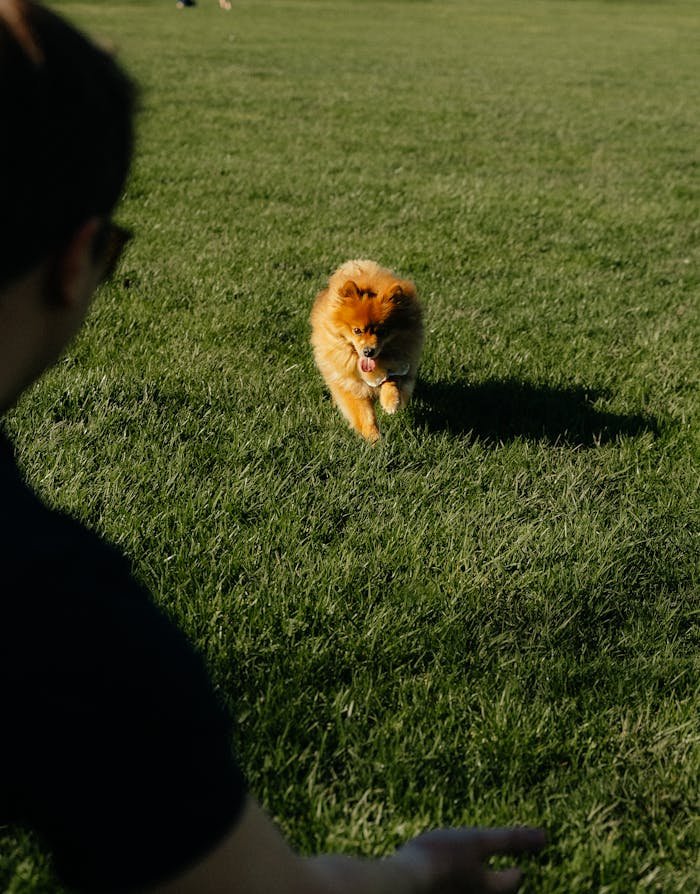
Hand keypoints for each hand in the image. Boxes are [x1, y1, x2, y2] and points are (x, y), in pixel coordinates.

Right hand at [392, 826, 545, 892]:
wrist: (401, 884)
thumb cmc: (440, 859)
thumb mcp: (477, 842)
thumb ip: (510, 840)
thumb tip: (545, 837)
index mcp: (488, 887)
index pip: (512, 881)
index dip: (516, 870)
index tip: (518, 866)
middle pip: (493, 893)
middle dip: (496, 883)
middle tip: (499, 874)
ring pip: (472, 892)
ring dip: (473, 884)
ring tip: (469, 874)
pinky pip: (450, 891)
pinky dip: (454, 886)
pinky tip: (443, 879)